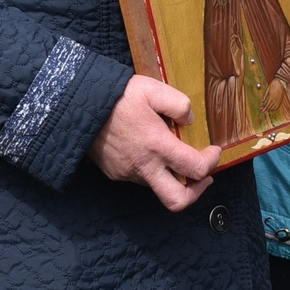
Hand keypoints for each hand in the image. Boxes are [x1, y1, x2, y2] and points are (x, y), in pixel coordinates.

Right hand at [89, 73, 219, 210]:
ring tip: (170, 155)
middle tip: (202, 176)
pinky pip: (138, 177)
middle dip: (197, 192)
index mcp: (158, 146)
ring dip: (170, 175)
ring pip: (157, 186)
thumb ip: (178, 103)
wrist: (76, 105)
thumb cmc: (115, 96)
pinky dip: (149, 169)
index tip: (213, 150)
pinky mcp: (113, 172)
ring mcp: (127, 172)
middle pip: (178, 200)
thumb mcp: (151, 89)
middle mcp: (144, 166)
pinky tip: (144, 150)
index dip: (212, 161)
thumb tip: (189, 119)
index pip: (197, 169)